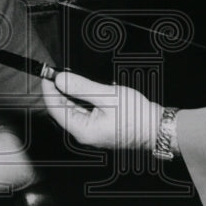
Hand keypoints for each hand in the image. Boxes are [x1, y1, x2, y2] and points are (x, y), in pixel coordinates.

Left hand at [40, 71, 160, 150]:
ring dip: (72, 93)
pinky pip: (85, 112)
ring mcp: (92, 132)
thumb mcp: (108, 96)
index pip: (56, 109)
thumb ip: (82, 87)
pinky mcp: (99, 128)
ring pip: (74, 110)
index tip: (47, 75)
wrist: (157, 128)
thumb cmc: (137, 116)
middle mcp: (84, 134)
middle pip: (63, 109)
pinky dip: (83, 99)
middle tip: (59, 72)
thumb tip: (61, 80)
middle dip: (60, 90)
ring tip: (72, 77)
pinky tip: (87, 89)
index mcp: (82, 131)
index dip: (49, 90)